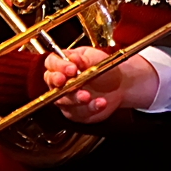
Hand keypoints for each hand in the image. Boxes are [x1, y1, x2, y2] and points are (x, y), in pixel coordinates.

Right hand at [45, 49, 159, 123]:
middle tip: (71, 84)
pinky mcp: (75, 112)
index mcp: (63, 63)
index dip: (59, 66)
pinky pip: (78, 113)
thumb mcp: (96, 58)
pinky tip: (100, 103)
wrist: (119, 85)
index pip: (52, 62)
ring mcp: (66, 98)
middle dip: (60, 84)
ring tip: (88, 96)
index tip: (72, 69)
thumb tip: (73, 58)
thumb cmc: (104, 68)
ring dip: (75, 98)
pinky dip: (90, 108)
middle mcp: (61, 81)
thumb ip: (85, 59)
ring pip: (62, 101)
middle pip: (52, 82)